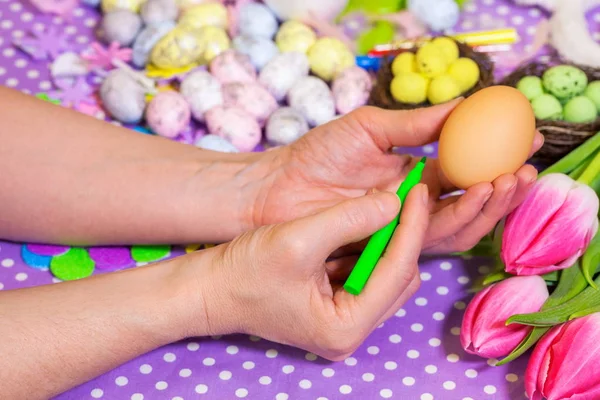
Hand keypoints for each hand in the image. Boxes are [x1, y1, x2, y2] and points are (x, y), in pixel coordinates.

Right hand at [193, 185, 428, 359]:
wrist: (209, 289)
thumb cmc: (244, 272)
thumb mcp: (298, 239)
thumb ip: (348, 219)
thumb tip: (394, 202)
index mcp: (345, 327)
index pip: (398, 271)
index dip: (411, 227)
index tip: (418, 191)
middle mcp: (351, 332)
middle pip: (400, 279)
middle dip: (405, 236)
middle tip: (406, 197)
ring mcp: (343, 323)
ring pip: (388, 277)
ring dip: (389, 241)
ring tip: (390, 206)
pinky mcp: (335, 309)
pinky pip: (369, 276)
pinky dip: (372, 249)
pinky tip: (368, 224)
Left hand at [252, 101, 543, 253]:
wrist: (279, 189)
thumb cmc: (317, 155)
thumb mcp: (369, 128)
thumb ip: (415, 124)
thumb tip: (465, 104)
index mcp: (416, 173)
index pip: (467, 169)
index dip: (499, 159)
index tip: (527, 143)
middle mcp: (416, 203)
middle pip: (471, 202)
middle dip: (501, 190)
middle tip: (523, 171)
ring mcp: (405, 227)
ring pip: (459, 224)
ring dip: (486, 206)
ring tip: (503, 183)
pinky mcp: (391, 246)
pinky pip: (432, 238)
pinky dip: (456, 219)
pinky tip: (474, 197)